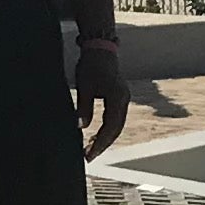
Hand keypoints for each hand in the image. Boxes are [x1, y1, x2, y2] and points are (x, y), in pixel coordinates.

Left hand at [74, 34, 129, 158]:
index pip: (110, 127)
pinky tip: (96, 136)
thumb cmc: (91, 65)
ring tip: (90, 149)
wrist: (100, 47)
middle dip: (103, 144)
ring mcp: (123, 98)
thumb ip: (84, 107)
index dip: (100, 143)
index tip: (89, 154)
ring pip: (116, 125)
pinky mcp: (119, 97)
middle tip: (89, 157)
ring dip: (105, 138)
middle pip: (116, 129)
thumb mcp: (84, 87)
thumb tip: (81, 127)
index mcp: (117, 98)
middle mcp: (124, 100)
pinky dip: (106, 129)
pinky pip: (115, 118)